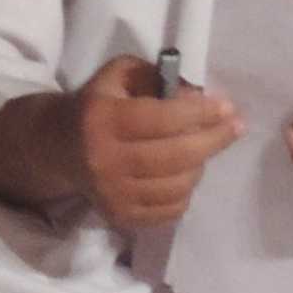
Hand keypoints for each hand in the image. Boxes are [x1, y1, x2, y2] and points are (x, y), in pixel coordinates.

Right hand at [68, 56, 244, 230]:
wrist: (57, 147)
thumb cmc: (97, 104)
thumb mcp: (118, 75)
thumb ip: (156, 77)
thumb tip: (199, 97)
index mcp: (102, 119)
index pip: (161, 119)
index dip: (199, 112)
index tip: (227, 107)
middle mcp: (105, 160)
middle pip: (175, 156)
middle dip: (213, 139)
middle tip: (235, 126)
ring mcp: (112, 194)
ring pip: (178, 185)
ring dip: (200, 165)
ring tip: (202, 148)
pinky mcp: (120, 217)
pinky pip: (170, 210)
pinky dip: (186, 191)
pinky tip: (185, 174)